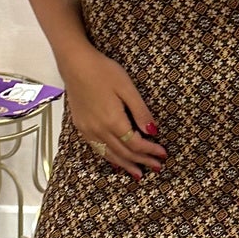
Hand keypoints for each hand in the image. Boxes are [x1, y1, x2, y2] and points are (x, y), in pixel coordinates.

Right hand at [60, 46, 166, 180]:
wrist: (75, 64)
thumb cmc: (103, 71)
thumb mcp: (127, 88)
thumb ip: (140, 112)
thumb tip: (153, 131)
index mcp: (113, 121)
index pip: (135, 144)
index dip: (150, 151)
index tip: (162, 154)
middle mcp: (99, 130)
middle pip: (124, 152)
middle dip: (142, 161)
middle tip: (156, 167)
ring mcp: (88, 130)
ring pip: (109, 155)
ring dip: (125, 164)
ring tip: (138, 173)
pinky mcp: (80, 127)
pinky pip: (97, 149)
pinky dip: (109, 157)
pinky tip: (115, 160)